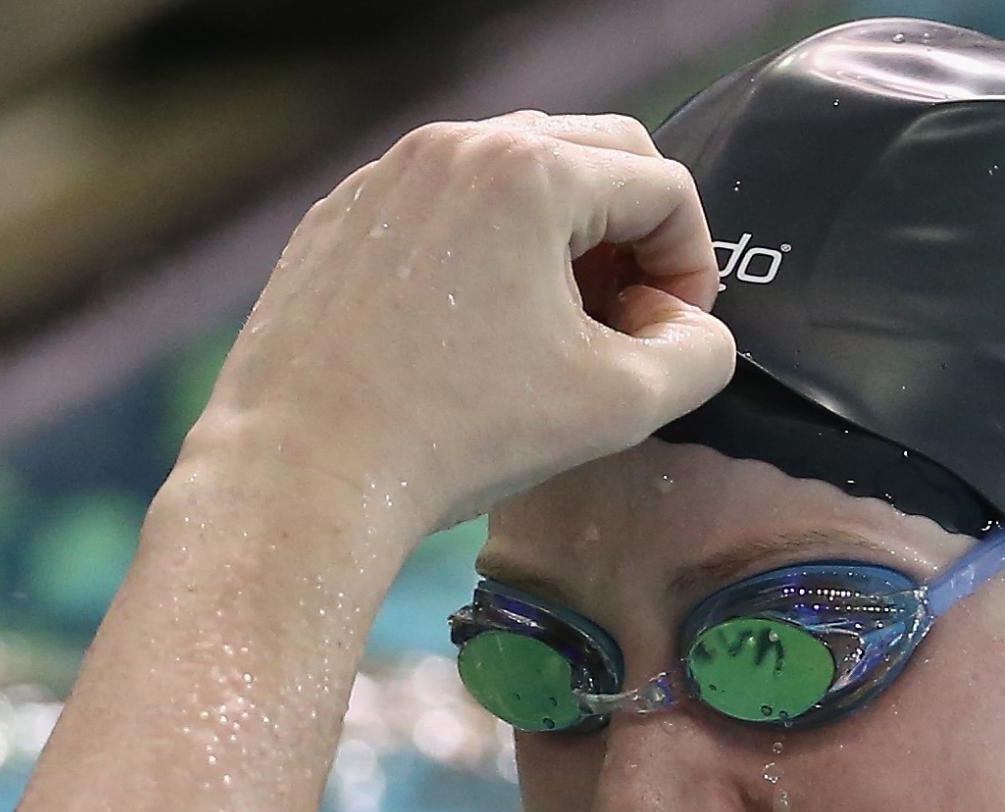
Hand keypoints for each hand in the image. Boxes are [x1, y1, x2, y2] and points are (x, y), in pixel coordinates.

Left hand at [202, 111, 735, 537]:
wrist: (305, 472)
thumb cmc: (458, 436)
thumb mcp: (618, 407)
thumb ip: (699, 355)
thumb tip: (692, 329)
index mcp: (530, 173)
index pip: (664, 187)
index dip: (694, 265)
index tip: (674, 335)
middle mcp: (455, 147)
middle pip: (593, 159)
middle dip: (633, 238)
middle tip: (627, 323)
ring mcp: (387, 176)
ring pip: (512, 181)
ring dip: (560, 244)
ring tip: (552, 335)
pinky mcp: (342, 218)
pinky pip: (442, 212)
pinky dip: (484, 256)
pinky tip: (473, 339)